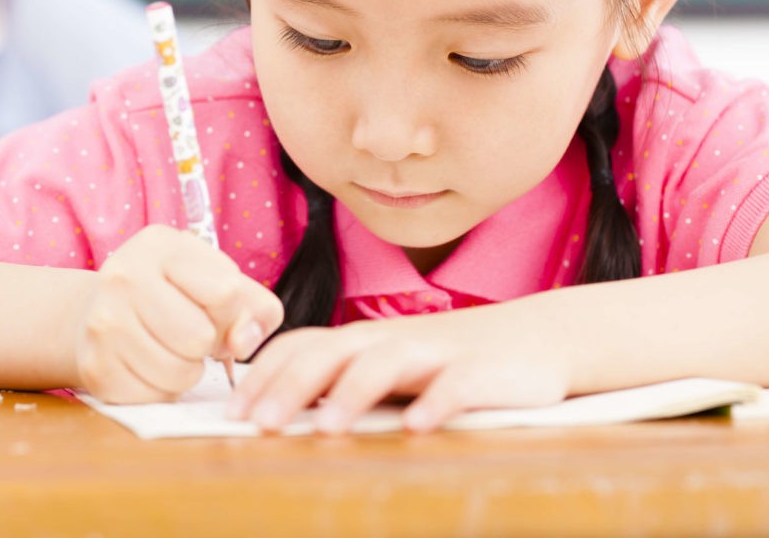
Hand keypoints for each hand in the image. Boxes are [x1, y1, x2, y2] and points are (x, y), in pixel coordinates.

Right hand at [73, 226, 283, 402]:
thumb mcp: (220, 281)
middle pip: (200, 337)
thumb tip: (243, 343)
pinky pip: (155, 396)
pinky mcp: (95, 366)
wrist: (101, 311)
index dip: (230, 312)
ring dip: (187, 371)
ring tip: (171, 349)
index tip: (211, 308)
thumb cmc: (174, 295)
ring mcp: (103, 321)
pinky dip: (162, 390)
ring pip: (180, 373)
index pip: (226, 293)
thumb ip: (255, 308)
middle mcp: (124, 276)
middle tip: (189, 334)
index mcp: (161, 245)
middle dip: (206, 344)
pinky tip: (150, 366)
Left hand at [227, 303, 571, 433]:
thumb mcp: (387, 368)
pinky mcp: (484, 373)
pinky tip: (416, 427)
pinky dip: (436, 403)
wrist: (536, 338)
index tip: (232, 413)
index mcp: (363, 339)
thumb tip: (274, 413)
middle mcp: (391, 339)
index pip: (301, 347)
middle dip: (291, 387)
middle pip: (332, 352)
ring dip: (353, 394)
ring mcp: (437, 352)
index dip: (264, 375)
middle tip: (260, 425)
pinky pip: (457, 384)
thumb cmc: (447, 361)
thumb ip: (339, 383)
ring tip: (327, 429)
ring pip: (386, 362)